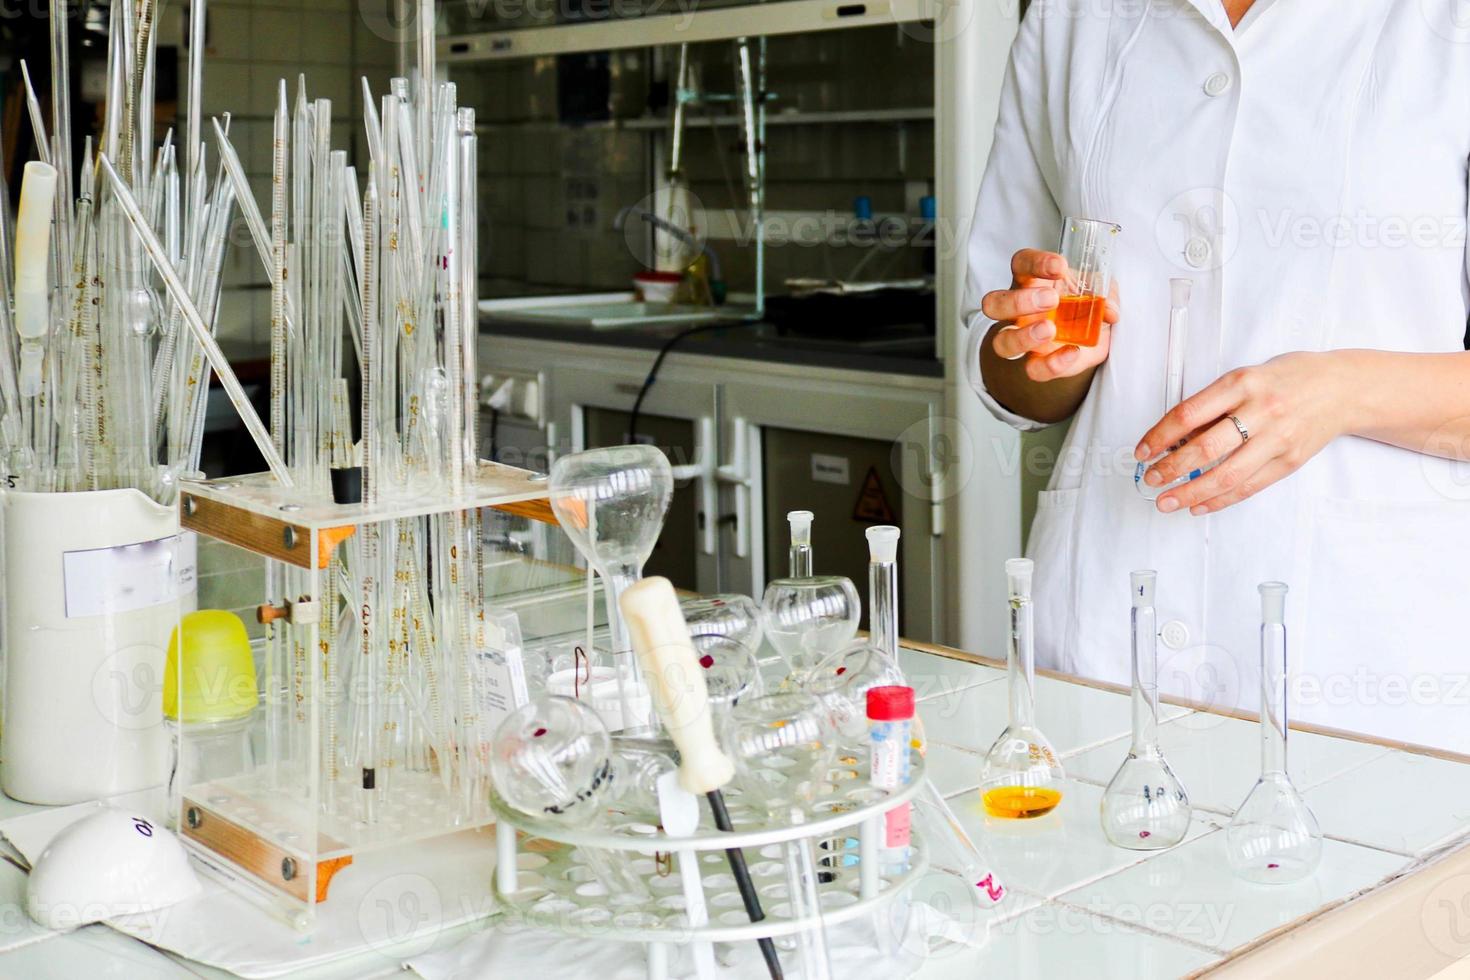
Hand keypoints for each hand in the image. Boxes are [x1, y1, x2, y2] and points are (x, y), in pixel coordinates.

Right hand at [981, 248, 1119, 381]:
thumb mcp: (1102, 290)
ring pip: (1001, 341)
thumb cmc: (1087, 304)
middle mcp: (1019, 310)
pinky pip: (1033, 369)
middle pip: (994, 304)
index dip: (1035, 262)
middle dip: (1018, 301)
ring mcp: (1024, 339)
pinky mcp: (1037, 363)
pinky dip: (1051, 364)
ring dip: (1023, 336)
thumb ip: (1106, 294)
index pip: (1021, 264)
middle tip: (1051, 299)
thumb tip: (1109, 309)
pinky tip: (1072, 352)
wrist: (1095, 338)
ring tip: (1050, 330)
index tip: (1060, 266)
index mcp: (1032, 281)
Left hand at [1135, 351, 1349, 514]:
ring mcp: (1277, 439)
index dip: (1159, 437)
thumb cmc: (1289, 378)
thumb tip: (1175, 437)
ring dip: (1190, 493)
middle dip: (1170, 469)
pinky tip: (1199, 505)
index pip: (1188, 415)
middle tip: (1150, 479)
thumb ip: (1213, 404)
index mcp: (1241, 384)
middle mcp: (1260, 411)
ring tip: (1167, 501)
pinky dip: (1220, 500)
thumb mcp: (1245, 377)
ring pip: (1226, 475)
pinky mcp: (1290, 461)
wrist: (1343, 388)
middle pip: (1205, 449)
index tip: (1142, 451)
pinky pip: (1249, 487)